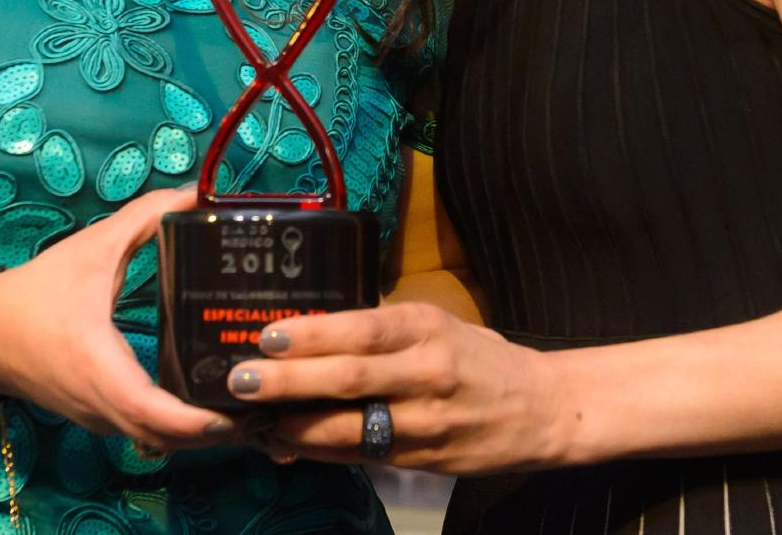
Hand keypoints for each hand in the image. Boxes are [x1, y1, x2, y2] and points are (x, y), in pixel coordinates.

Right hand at [0, 185, 237, 451]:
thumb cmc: (37, 293)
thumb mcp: (93, 248)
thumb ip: (146, 218)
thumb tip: (198, 195)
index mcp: (102, 372)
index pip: (160, 417)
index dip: (204, 421)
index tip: (244, 406)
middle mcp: (104, 408)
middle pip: (173, 440)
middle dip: (221, 429)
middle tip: (267, 399)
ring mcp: (101, 420)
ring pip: (162, 442)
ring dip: (204, 433)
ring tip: (250, 401)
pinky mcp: (101, 418)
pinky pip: (149, 434)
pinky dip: (182, 428)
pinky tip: (212, 401)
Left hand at [227, 301, 572, 473]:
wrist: (541, 410)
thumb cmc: (479, 357)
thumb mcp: (436, 323)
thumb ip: (382, 324)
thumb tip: (313, 320)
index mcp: (427, 329)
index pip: (363, 329)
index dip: (312, 335)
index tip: (267, 335)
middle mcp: (426, 374)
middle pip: (348, 380)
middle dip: (288, 382)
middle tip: (241, 380)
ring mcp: (424, 423)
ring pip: (349, 429)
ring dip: (294, 427)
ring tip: (254, 421)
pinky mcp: (420, 460)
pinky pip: (360, 456)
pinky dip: (319, 452)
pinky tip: (286, 445)